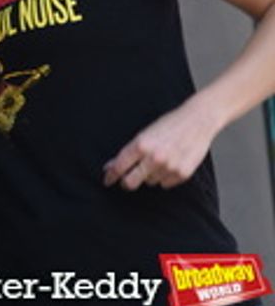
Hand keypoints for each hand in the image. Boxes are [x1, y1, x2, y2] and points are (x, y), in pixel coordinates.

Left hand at [103, 99, 218, 189]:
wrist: (197, 122)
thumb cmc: (169, 125)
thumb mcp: (143, 134)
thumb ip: (128, 152)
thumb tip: (111, 167)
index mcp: (141, 145)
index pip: (119, 167)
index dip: (110, 175)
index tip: (107, 180)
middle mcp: (154, 158)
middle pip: (130, 182)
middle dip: (125, 182)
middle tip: (125, 180)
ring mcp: (169, 167)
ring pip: (149, 182)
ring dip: (148, 175)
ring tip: (157, 160)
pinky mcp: (182, 174)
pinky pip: (165, 184)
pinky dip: (164, 177)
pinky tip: (169, 164)